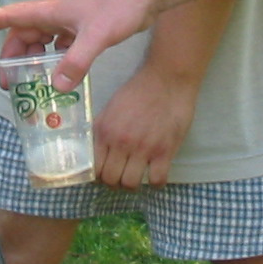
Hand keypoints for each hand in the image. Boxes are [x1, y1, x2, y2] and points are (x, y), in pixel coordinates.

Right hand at [0, 0, 159, 91]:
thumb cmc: (120, 6)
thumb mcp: (96, 36)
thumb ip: (76, 61)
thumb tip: (57, 86)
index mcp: (51, 10)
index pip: (11, 15)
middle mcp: (57, 13)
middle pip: (24, 33)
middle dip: (13, 56)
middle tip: (9, 83)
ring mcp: (71, 19)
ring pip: (43, 39)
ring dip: (34, 58)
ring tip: (32, 81)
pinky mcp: (85, 26)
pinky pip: (61, 43)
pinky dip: (56, 57)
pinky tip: (62, 72)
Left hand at [92, 66, 197, 189]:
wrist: (167, 79)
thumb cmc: (138, 90)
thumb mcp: (111, 107)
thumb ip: (102, 129)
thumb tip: (95, 150)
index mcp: (105, 131)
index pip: (94, 167)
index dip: (98, 174)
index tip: (104, 172)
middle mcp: (121, 142)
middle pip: (111, 180)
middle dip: (114, 181)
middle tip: (121, 174)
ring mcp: (143, 148)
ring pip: (130, 184)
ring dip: (132, 183)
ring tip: (137, 175)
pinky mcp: (165, 151)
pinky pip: (157, 180)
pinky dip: (155, 182)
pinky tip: (155, 173)